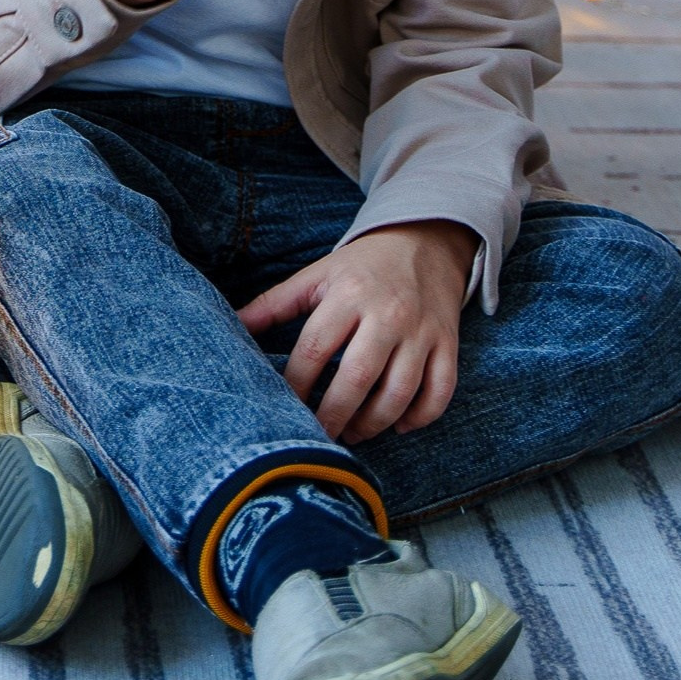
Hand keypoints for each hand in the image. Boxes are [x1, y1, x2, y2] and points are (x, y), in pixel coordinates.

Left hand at [236, 221, 476, 444]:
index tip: (283, 407)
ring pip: (400, 392)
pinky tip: (398, 426)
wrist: (424, 242)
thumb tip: (232, 325)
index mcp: (348, 294)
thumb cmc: (361, 266)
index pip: (314, 349)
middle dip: (334, 415)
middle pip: (358, 377)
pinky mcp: (448, 345)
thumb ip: (274, 304)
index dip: (296, 384)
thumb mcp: (316, 276)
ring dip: (374, 423)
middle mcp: (387, 314)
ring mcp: (422, 331)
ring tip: (352, 435)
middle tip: (319, 436)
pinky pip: (440, 391)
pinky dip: (421, 417)